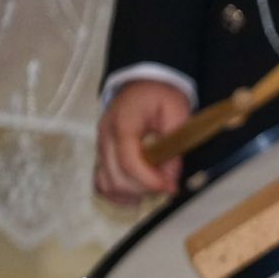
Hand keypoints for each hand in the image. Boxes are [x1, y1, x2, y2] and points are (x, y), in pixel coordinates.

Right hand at [93, 80, 189, 204]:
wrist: (143, 83)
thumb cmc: (161, 96)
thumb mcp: (177, 113)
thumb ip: (174, 146)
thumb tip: (170, 178)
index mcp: (123, 123)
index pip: (128, 160)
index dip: (149, 180)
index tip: (171, 188)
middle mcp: (106, 137)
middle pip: (117, 178)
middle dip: (145, 189)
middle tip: (168, 185)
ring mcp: (101, 147)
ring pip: (107, 184)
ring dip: (133, 194)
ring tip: (155, 187)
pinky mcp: (103, 155)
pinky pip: (102, 183)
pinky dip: (120, 193)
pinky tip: (139, 192)